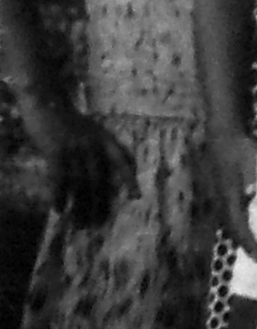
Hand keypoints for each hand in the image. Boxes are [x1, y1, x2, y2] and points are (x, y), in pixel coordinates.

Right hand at [18, 95, 135, 226]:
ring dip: (79, 204)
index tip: (136, 197)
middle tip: (97, 223)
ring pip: (80, 182)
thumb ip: (104, 148)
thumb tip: (118, 169)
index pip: (122, 160)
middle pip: (99, 179)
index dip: (129, 179)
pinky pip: (59, 178)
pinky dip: (59, 195)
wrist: (48, 104)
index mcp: (105, 139)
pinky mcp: (56, 151)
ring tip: (79, 223)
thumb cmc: (71, 122)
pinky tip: (58, 209)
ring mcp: (75, 148)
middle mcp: (93, 144)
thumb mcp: (94, 131)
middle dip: (99, 203)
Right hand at [203, 129, 256, 258]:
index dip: (248, 242)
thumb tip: (251, 193)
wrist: (222, 135)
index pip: (238, 225)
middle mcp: (221, 200)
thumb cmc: (239, 147)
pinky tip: (246, 226)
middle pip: (231, 229)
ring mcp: (218, 196)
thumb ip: (250, 176)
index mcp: (229, 194)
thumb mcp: (249, 159)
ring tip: (253, 246)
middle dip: (243, 243)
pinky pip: (228, 214)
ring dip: (239, 235)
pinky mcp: (220, 192)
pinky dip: (237, 224)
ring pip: (228, 223)